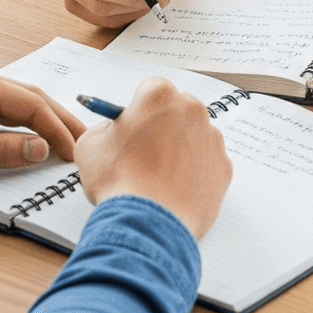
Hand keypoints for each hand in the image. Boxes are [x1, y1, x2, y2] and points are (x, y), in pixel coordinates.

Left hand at [0, 67, 84, 179]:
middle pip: (30, 95)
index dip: (57, 129)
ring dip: (41, 116)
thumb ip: (0, 150)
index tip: (75, 151)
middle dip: (59, 118)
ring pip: (15, 97)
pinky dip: (20, 116)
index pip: (32, 104)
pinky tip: (29, 129)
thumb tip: (40, 148)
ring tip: (65, 136)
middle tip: (85, 140)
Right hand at [76, 77, 232, 239]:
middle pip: (177, 110)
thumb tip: (113, 132)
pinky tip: (174, 190)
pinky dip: (194, 174)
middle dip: (163, 126)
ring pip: (194, 137)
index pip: (151, 89)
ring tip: (159, 178)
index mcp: (159, 96)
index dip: (139, 109)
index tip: (133, 126)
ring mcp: (212, 139)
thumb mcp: (89, 146)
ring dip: (180, 150)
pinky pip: (207, 164)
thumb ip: (104, 129)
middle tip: (145, 153)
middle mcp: (192, 111)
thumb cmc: (119, 182)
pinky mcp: (223, 168)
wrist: (147, 223)